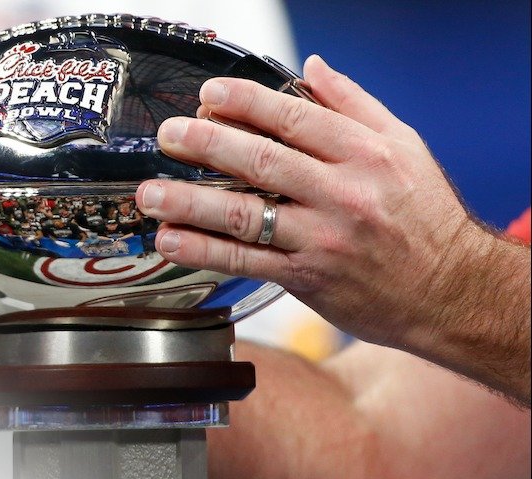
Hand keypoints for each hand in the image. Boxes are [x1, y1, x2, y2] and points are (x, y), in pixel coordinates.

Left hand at [136, 55, 529, 403]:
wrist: (450, 291)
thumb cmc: (424, 217)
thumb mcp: (404, 147)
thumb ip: (354, 104)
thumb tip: (312, 65)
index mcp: (365, 153)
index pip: (294, 117)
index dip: (245, 102)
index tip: (208, 94)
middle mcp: (343, 194)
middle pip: (263, 162)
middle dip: (207, 144)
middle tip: (168, 135)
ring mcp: (322, 239)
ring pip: (245, 216)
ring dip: (190, 202)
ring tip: (150, 193)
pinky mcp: (307, 278)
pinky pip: (246, 262)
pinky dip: (204, 251)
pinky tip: (172, 240)